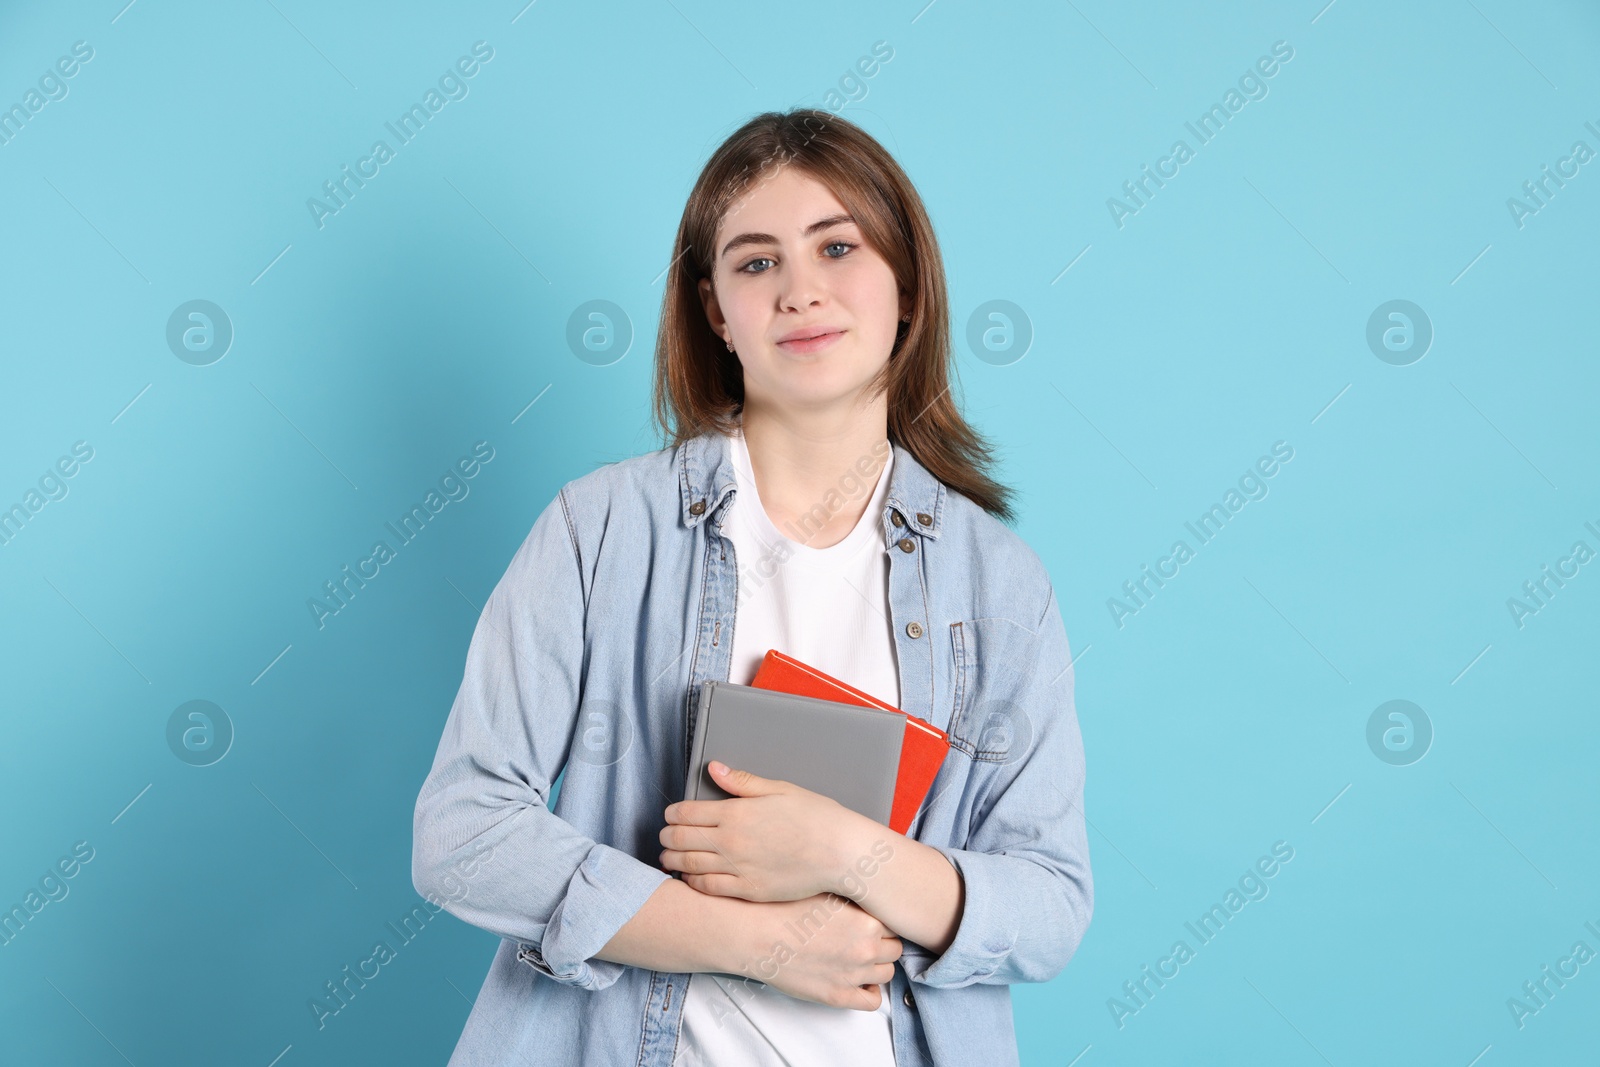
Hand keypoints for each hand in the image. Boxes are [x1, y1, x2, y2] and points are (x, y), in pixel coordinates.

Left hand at [660, 761, 870, 901]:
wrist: (841, 852)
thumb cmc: (816, 817)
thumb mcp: (779, 789)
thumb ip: (742, 782)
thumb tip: (715, 768)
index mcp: (736, 812)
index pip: (686, 813)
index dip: (672, 814)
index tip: (670, 815)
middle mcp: (731, 841)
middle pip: (680, 839)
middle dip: (667, 836)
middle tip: (665, 836)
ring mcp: (738, 868)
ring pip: (689, 865)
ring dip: (673, 860)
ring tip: (669, 857)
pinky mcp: (748, 891)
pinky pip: (708, 888)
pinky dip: (693, 882)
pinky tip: (691, 878)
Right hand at [730, 893, 902, 1010]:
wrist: (759, 935)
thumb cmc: (786, 910)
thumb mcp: (827, 892)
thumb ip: (854, 898)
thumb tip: (868, 895)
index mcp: (867, 921)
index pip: (895, 924)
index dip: (883, 923)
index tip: (873, 922)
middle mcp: (866, 948)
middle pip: (894, 949)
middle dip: (882, 944)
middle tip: (865, 939)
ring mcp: (854, 974)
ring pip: (887, 973)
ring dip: (877, 966)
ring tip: (859, 959)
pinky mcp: (838, 995)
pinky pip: (873, 1000)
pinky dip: (871, 991)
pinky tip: (858, 981)